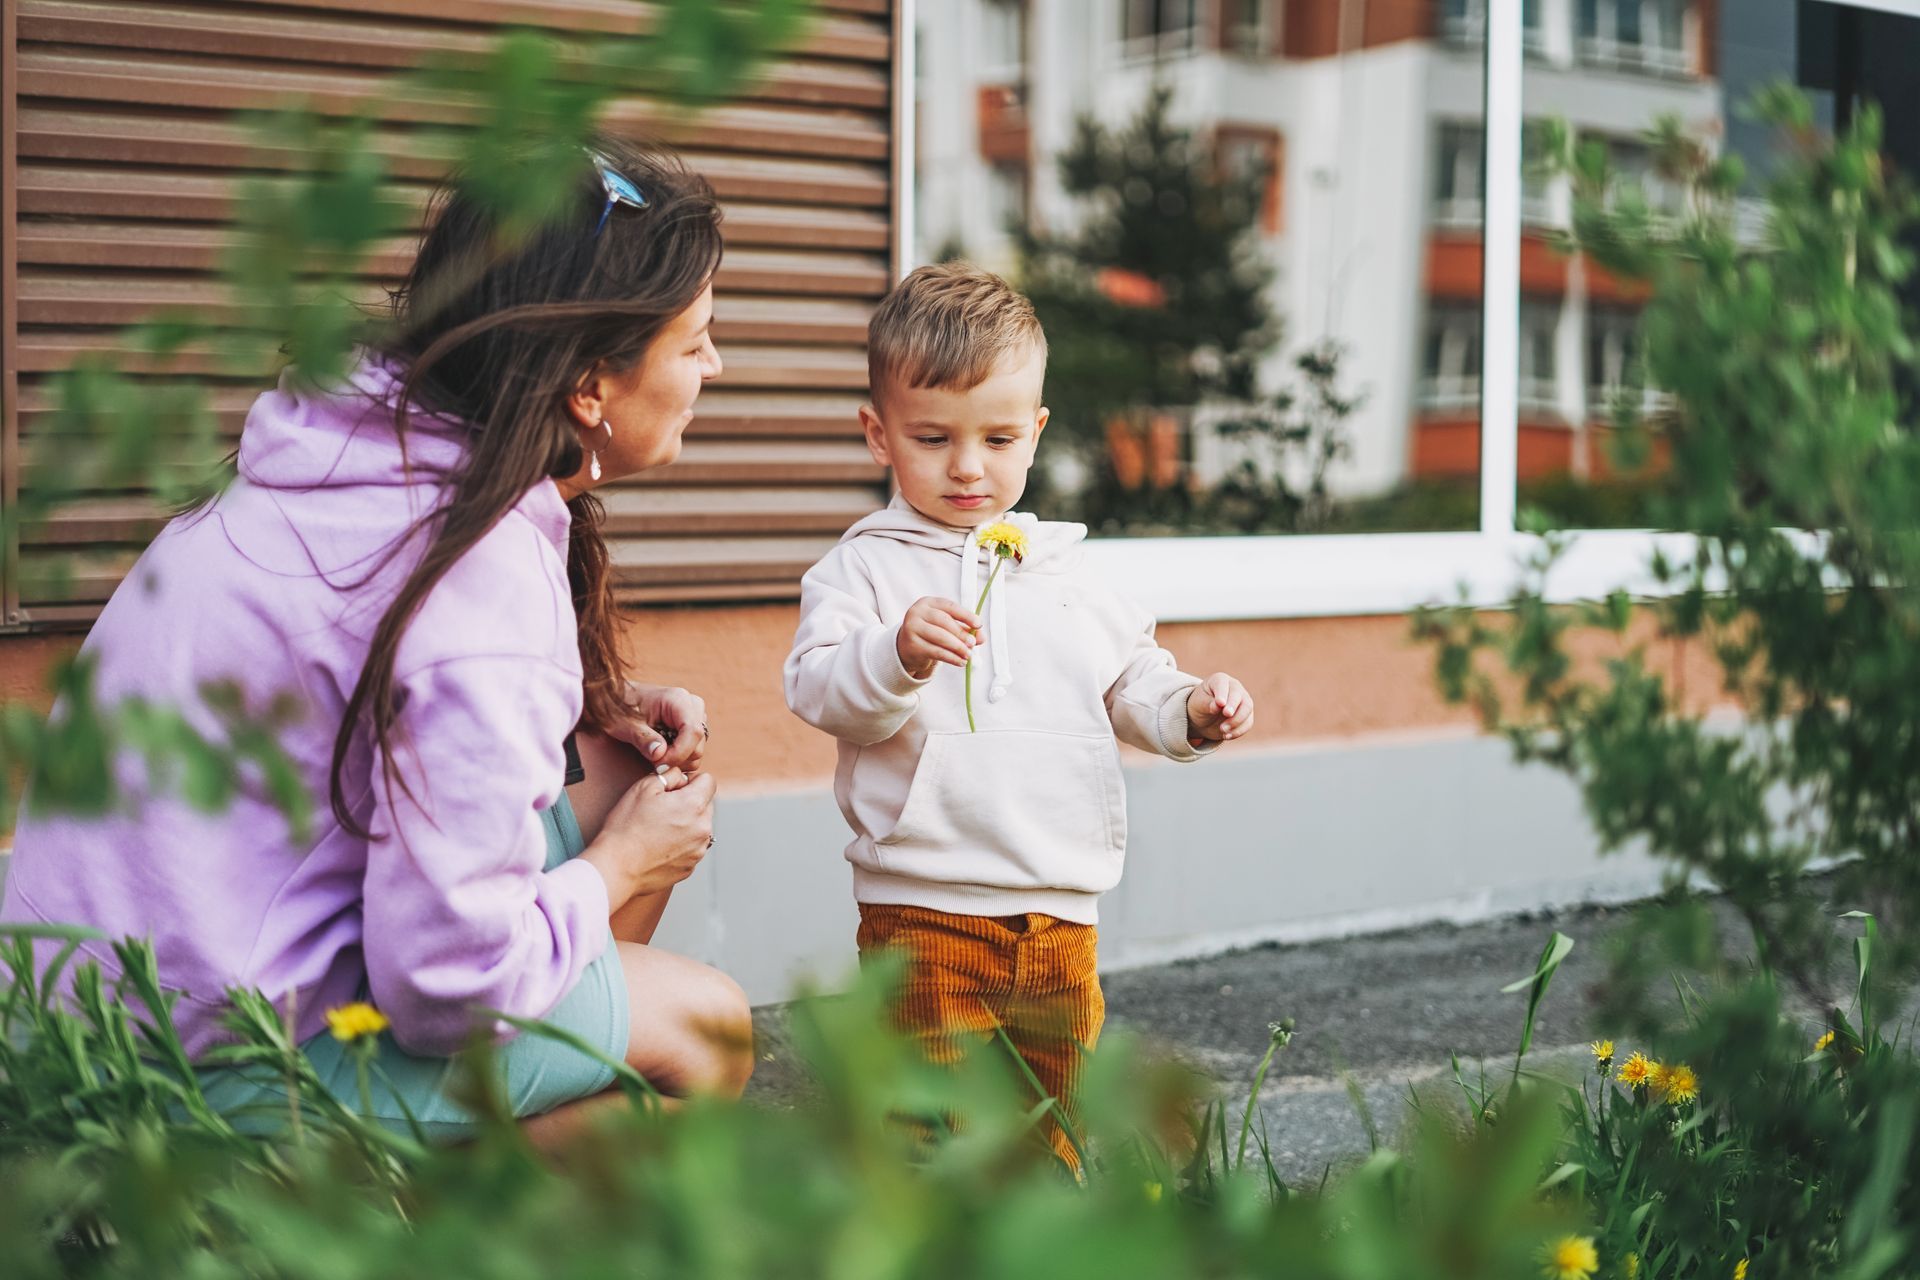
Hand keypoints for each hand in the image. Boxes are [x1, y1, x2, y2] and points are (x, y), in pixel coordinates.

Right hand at [580, 767, 716, 907]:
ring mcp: (699, 850)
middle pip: (706, 804)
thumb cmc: (626, 826)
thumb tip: (682, 776)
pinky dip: (681, 843)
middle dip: (689, 802)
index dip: (690, 780)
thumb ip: (670, 775)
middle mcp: (704, 828)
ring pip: (700, 826)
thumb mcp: (644, 787)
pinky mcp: (691, 866)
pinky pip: (692, 847)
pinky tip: (658, 845)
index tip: (673, 788)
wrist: (616, 867)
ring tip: (658, 829)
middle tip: (661, 809)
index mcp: (694, 805)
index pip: (708, 781)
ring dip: (687, 823)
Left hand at [605, 682, 708, 773]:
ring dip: (677, 760)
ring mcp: (695, 717)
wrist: (617, 702)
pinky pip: (694, 752)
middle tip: (652, 761)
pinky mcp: (692, 728)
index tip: (659, 765)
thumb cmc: (619, 709)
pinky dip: (679, 759)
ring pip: (697, 751)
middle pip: (698, 744)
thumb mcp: (625, 725)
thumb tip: (659, 754)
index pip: (693, 731)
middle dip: (676, 759)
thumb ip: (642, 739)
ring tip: (654, 755)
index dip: (679, 753)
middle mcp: (692, 706)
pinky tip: (661, 753)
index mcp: (678, 699)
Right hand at [896, 597, 981, 680]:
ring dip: (957, 647)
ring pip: (939, 637)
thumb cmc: (931, 633)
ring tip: (968, 655)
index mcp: (928, 603)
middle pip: (943, 621)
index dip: (965, 615)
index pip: (949, 606)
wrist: (908, 647)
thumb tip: (981, 637)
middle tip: (973, 643)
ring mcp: (912, 628)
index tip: (978, 624)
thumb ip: (965, 629)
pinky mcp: (912, 645)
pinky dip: (951, 658)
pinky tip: (960, 662)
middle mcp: (917, 612)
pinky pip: (935, 652)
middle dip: (961, 633)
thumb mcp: (948, 627)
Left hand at [1186, 673, 1252, 746]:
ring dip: (1236, 722)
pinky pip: (1248, 723)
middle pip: (1239, 696)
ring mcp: (1243, 701)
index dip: (1222, 693)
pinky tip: (1227, 736)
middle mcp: (1235, 688)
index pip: (1223, 684)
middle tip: (1226, 714)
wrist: (1204, 718)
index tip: (1220, 703)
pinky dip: (1238, 731)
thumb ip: (1207, 703)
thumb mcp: (1198, 703)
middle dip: (1233, 707)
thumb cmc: (1199, 705)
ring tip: (1222, 730)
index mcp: (1220, 680)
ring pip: (1247, 709)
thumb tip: (1218, 705)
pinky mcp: (1247, 715)